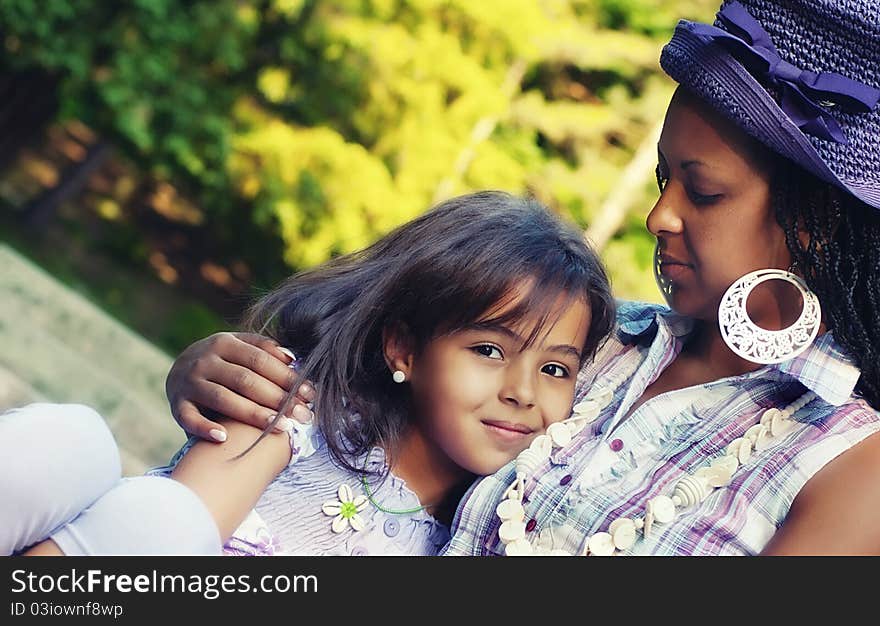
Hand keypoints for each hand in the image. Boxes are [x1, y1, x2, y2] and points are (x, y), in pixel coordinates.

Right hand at [165, 332, 314, 441]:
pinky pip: (189, 418)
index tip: (310, 394)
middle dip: (278, 399)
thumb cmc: (222, 362)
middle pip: (246, 380)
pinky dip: (204, 428)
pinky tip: (224, 438)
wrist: (178, 371)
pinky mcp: (176, 404)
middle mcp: (204, 360)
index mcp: (224, 343)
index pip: (260, 360)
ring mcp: (188, 382)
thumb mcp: (238, 347)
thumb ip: (264, 349)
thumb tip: (292, 358)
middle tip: (303, 416)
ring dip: (254, 415)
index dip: (287, 377)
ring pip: (223, 399)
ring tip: (281, 428)